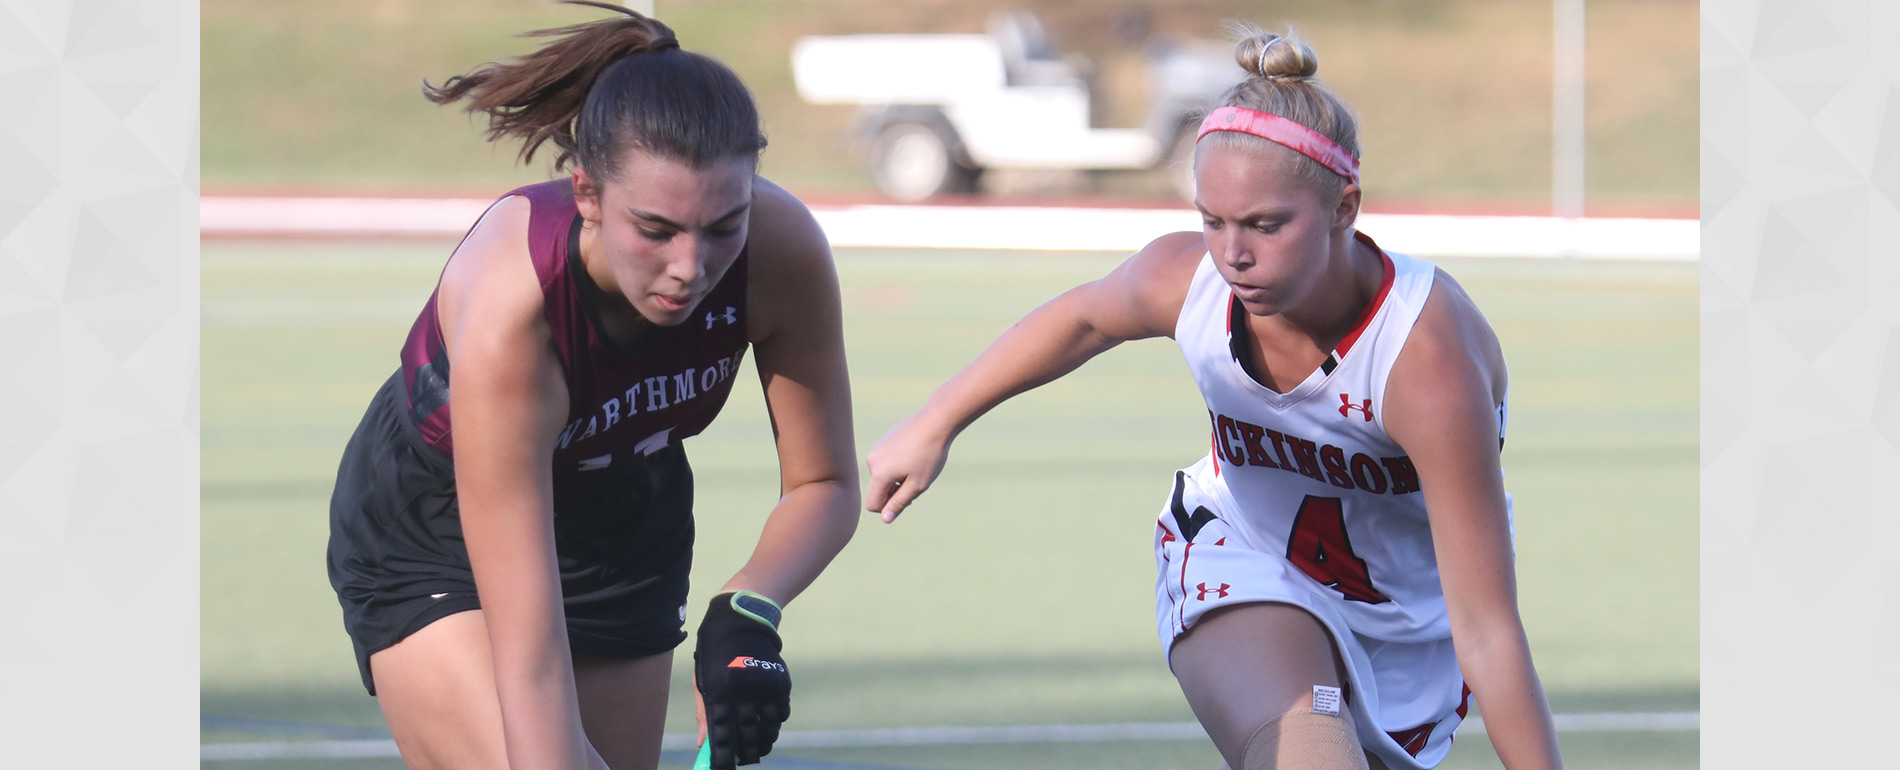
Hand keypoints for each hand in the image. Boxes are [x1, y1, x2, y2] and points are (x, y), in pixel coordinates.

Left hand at [693, 591, 789, 768]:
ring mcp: (764, 688)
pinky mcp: (780, 682)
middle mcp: (743, 692)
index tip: (723, 766)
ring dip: (766, 740)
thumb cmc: (715, 655)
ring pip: (770, 726)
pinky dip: (777, 722)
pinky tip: (770, 726)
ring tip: (760, 747)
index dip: (723, 754)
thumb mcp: (703, 681)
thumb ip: (703, 713)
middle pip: (749, 735)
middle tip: (747, 760)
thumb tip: (702, 743)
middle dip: (748, 753)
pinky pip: (782, 712)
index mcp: (719, 693)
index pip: (721, 734)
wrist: (741, 622)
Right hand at [864, 411, 953, 521]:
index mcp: (879, 474)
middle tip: (917, 481)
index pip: (873, 504)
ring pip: (883, 476)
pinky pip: (885, 462)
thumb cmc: (929, 455)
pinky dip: (896, 465)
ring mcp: (877, 449)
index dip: (888, 508)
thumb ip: (899, 503)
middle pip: (878, 490)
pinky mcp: (883, 440)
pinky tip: (915, 455)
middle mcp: (872, 461)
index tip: (908, 499)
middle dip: (894, 491)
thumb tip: (885, 519)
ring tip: (917, 466)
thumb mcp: (917, 485)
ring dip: (896, 478)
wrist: (936, 421)